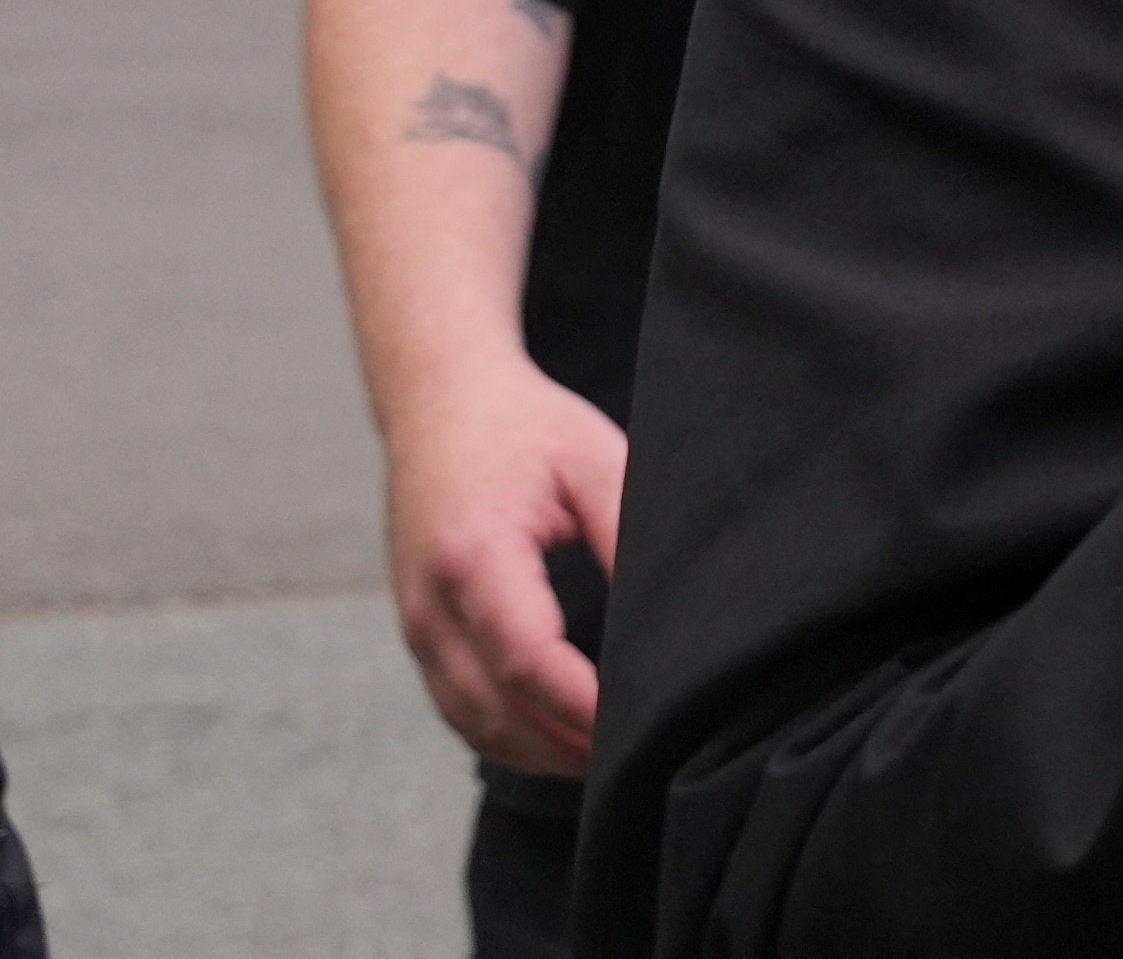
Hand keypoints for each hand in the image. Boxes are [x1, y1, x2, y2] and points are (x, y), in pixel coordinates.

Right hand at [381, 348, 625, 773]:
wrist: (442, 403)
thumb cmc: (526, 428)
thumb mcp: (593, 460)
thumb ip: (624, 531)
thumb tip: (661, 610)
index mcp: (473, 557)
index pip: (528, 659)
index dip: (584, 704)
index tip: (639, 724)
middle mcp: (430, 604)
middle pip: (495, 709)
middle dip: (566, 746)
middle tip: (640, 760)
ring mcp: (414, 625)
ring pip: (471, 722)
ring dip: (537, 753)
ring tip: (609, 765)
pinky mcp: (419, 633)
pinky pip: (457, 708)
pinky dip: (507, 737)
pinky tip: (561, 742)